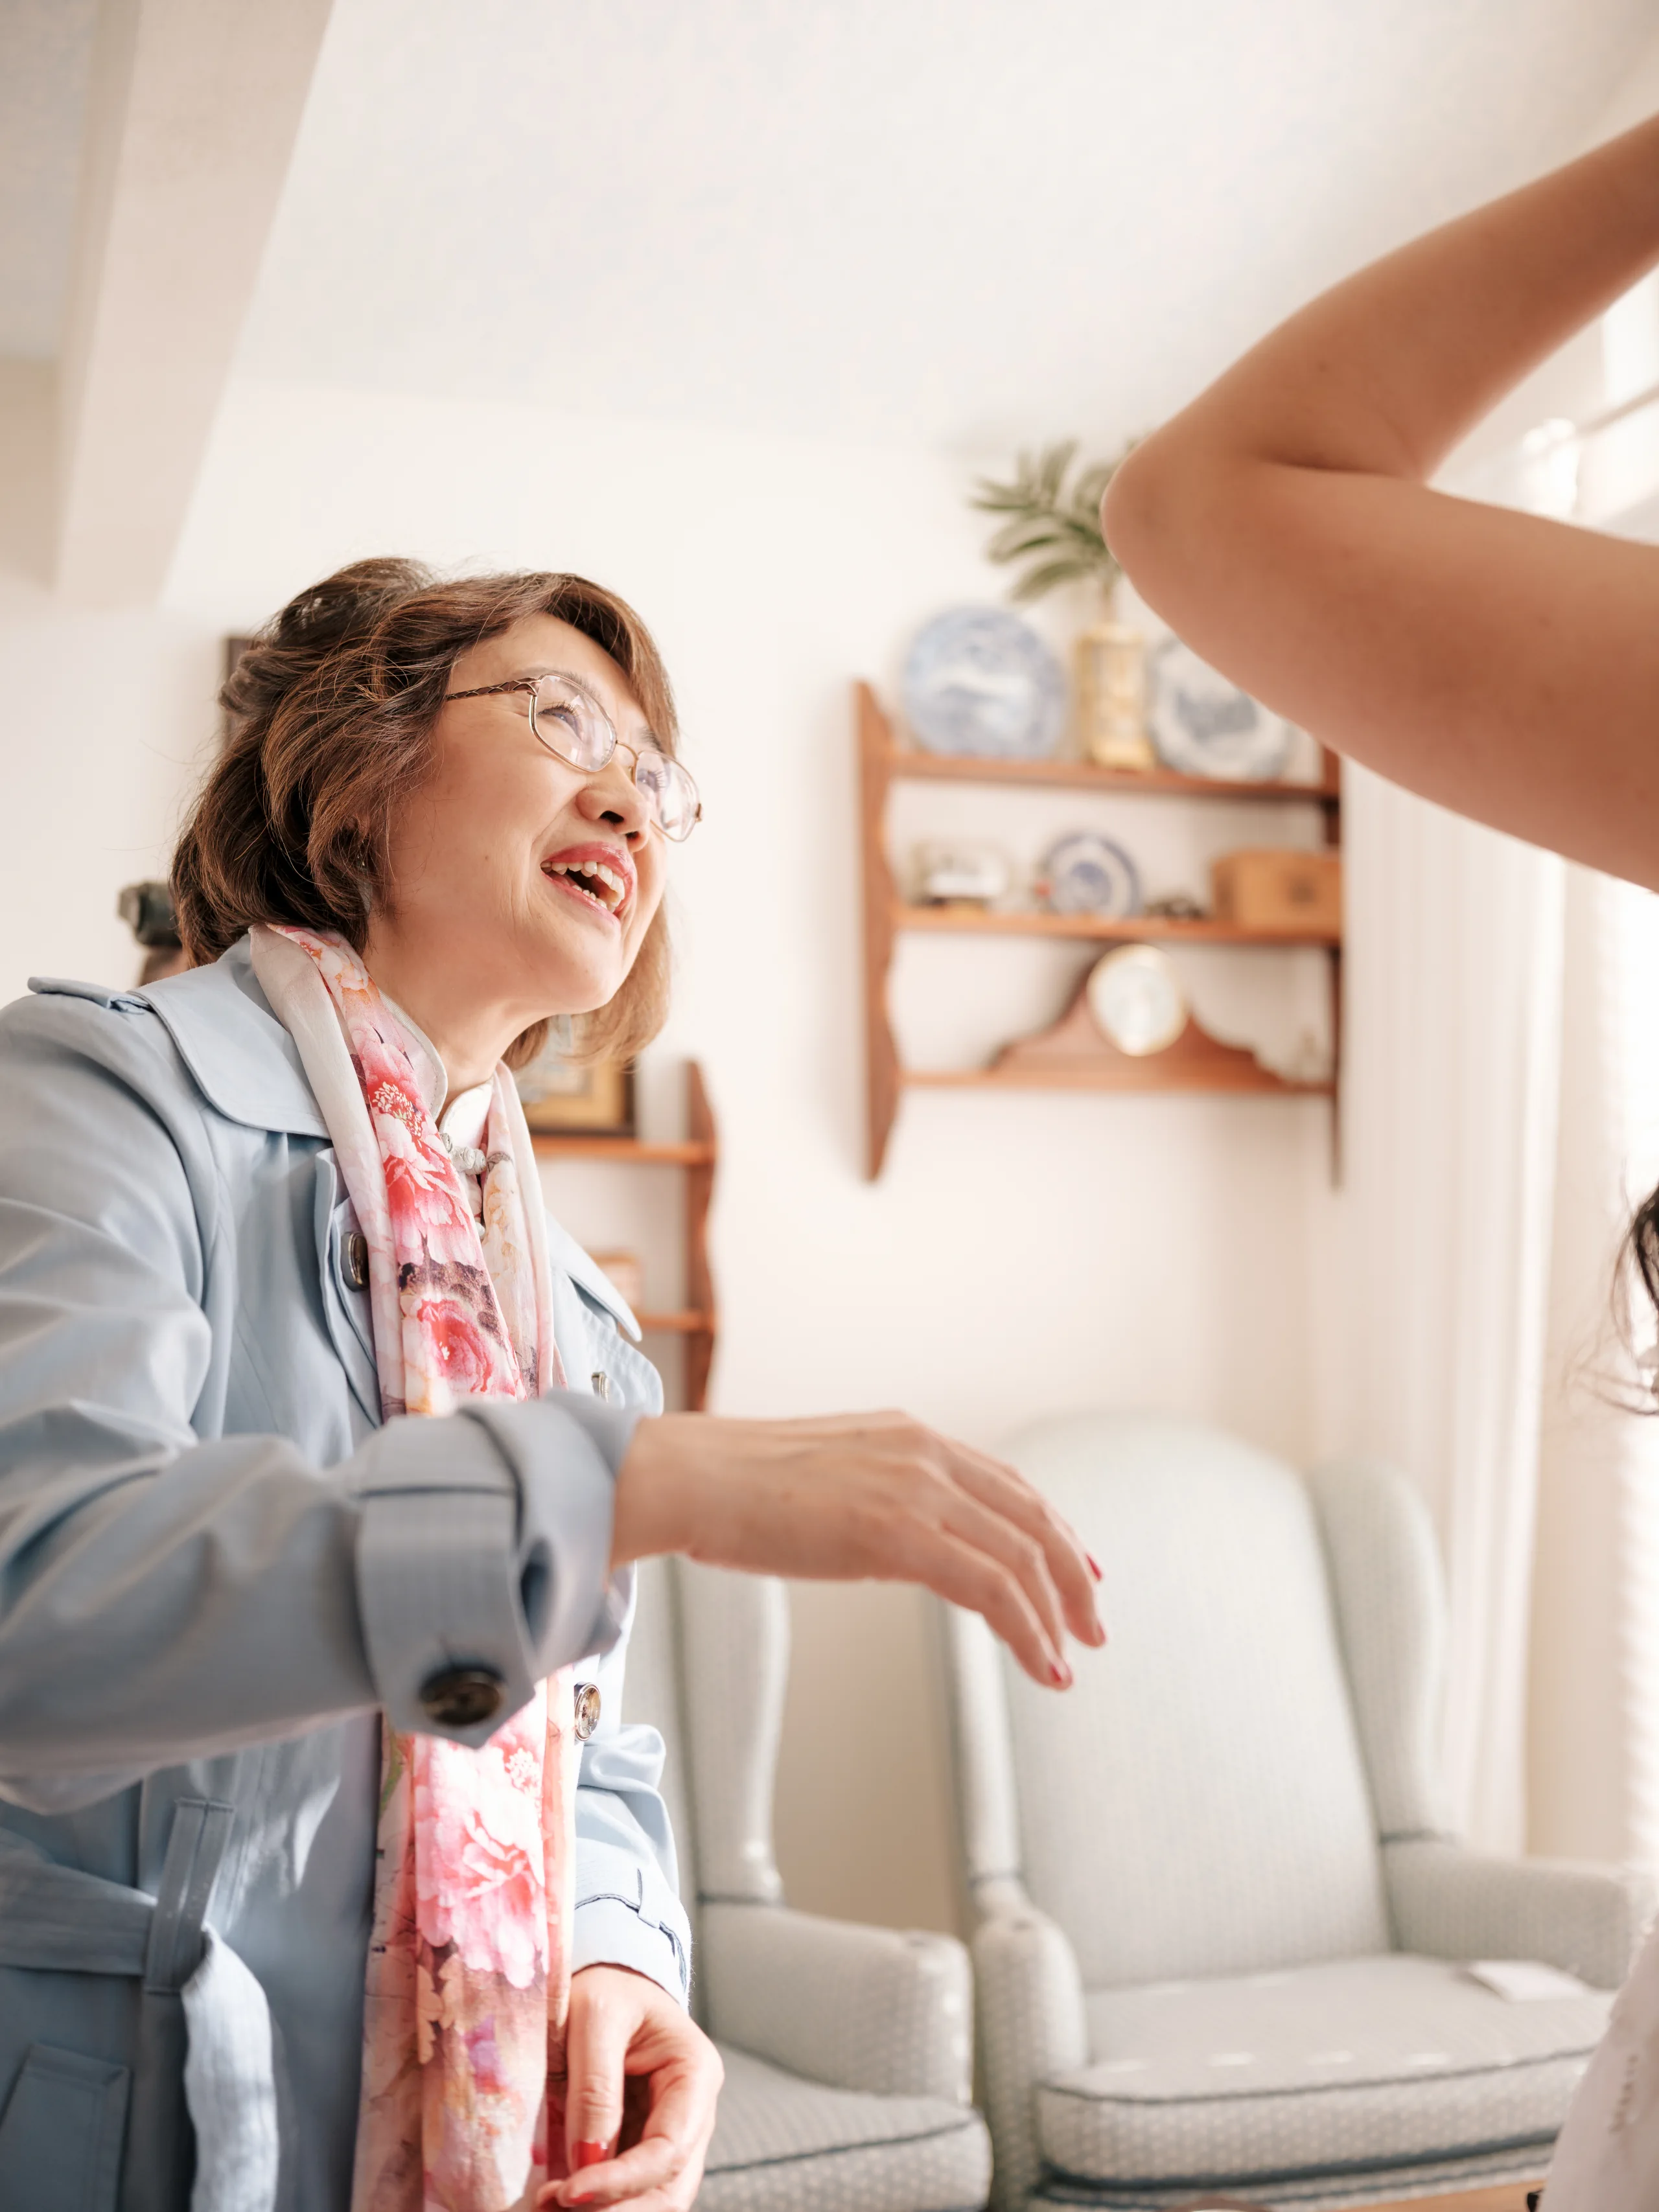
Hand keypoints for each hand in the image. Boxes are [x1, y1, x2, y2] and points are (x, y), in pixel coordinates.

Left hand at [540, 1964, 721, 2209]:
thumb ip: (595, 2087)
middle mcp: (692, 2114)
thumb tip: (586, 2162)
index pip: (668, 2150)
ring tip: (549, 2202)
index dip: (622, 2181)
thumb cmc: (606, 1986)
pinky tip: (558, 2196)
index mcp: (695, 2073)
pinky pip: (627, 2191)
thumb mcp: (596, 2015)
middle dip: (615, 2208)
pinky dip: (596, 2201)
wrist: (605, 1981)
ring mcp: (667, 2134)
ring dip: (604, 2210)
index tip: (568, 2192)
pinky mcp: (638, 2147)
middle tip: (553, 2206)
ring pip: (650, 2198)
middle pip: (667, 2189)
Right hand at [612, 1410, 1105, 1687]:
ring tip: (1069, 1659)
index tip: (1078, 1568)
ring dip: (1056, 1614)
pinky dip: (1027, 1629)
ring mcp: (914, 1489)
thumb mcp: (831, 1477)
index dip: (1053, 1528)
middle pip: (1031, 1517)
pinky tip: (1038, 1663)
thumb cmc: (737, 1488)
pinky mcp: (897, 1533)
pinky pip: (990, 1587)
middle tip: (1091, 1625)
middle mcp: (925, 1453)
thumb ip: (879, 1497)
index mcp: (910, 1436)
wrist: (688, 1478)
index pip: (1007, 1483)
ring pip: (1021, 1556)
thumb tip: (903, 1541)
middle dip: (1072, 1576)